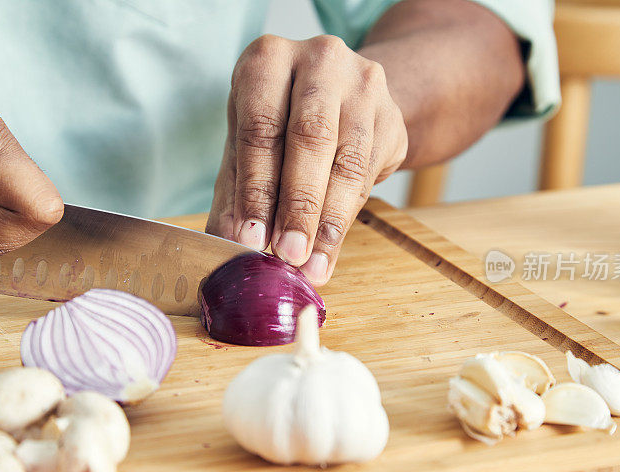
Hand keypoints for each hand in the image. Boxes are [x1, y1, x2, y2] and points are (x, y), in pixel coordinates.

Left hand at [206, 34, 407, 285]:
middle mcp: (320, 61)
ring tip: (310, 263)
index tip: (252, 238)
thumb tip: (228, 243)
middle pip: (310, 138)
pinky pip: (368, 173)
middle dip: (298, 206)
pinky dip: (346, 217)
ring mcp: (363, 83)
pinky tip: (329, 248)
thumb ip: (236, 192)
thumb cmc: (282, 124)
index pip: (261, 128)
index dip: (256, 188)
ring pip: (346, 160)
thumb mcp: (248, 147)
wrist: (343, 98)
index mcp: (268, 59)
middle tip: (288, 254)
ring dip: (327, 220)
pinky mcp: (391, 115)